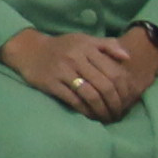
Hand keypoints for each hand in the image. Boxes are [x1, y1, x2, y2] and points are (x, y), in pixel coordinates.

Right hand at [0, 27, 157, 121]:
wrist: (29, 50)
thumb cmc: (62, 47)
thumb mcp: (84, 40)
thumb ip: (107, 45)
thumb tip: (127, 57)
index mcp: (87, 47)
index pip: (114, 72)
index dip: (124, 90)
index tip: (127, 101)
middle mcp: (76, 58)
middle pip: (105, 86)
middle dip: (115, 104)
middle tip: (119, 114)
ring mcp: (63, 71)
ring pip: (91, 95)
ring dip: (102, 110)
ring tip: (107, 118)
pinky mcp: (51, 83)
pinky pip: (74, 101)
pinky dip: (86, 111)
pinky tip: (91, 115)